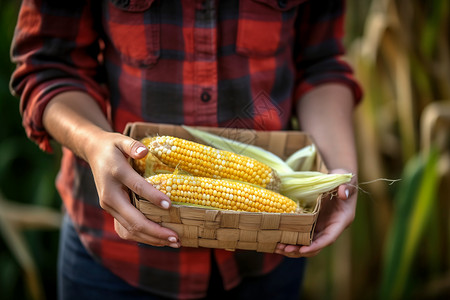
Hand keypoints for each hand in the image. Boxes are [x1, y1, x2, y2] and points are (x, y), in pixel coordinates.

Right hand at [86, 131, 179, 247]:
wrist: (93, 153)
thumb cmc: (112, 146)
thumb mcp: (121, 140)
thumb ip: (133, 146)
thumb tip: (144, 152)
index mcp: (115, 174)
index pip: (137, 188)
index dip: (153, 197)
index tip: (170, 206)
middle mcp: (109, 196)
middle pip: (133, 219)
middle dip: (156, 231)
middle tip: (177, 237)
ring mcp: (109, 206)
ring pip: (129, 230)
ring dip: (152, 239)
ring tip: (173, 242)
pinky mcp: (112, 212)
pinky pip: (126, 229)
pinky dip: (143, 237)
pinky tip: (159, 240)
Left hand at [275, 168, 356, 256]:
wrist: (336, 180)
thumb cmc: (342, 179)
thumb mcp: (345, 180)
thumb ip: (345, 187)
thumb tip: (343, 193)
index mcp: (341, 221)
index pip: (329, 238)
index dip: (316, 246)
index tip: (303, 250)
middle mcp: (330, 227)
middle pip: (315, 245)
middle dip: (300, 250)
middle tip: (284, 249)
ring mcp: (320, 226)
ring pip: (307, 243)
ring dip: (293, 247)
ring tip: (277, 247)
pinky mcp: (312, 223)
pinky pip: (301, 235)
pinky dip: (291, 239)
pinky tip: (278, 240)